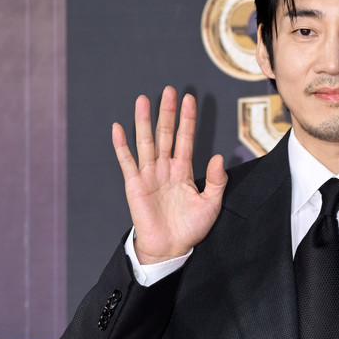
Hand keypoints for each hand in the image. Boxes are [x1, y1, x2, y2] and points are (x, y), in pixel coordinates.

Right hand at [112, 85, 226, 262]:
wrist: (171, 248)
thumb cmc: (190, 229)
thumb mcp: (211, 204)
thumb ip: (217, 181)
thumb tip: (219, 156)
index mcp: (183, 171)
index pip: (186, 139)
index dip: (187, 120)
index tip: (189, 99)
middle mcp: (165, 169)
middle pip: (165, 134)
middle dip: (167, 113)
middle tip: (169, 91)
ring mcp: (149, 175)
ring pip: (146, 142)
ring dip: (144, 121)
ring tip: (143, 100)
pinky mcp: (134, 185)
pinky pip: (127, 162)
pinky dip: (122, 145)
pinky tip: (119, 128)